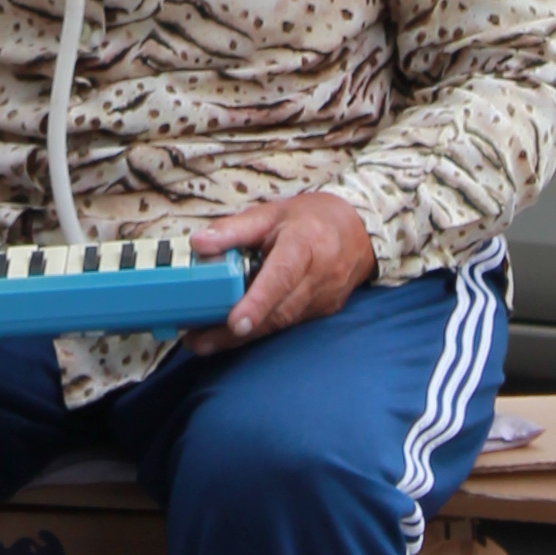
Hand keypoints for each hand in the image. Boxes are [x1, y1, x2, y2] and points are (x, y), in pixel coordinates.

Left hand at [190, 188, 377, 353]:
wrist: (357, 231)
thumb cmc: (310, 220)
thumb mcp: (271, 213)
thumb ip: (233, 229)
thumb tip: (198, 244)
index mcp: (306, 244)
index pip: (281, 276)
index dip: (258, 302)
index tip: (235, 323)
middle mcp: (319, 276)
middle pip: (277, 311)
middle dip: (236, 332)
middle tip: (199, 340)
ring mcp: (324, 299)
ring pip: (280, 324)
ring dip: (242, 338)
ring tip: (205, 341)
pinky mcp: (322, 313)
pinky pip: (287, 325)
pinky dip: (259, 331)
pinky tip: (231, 334)